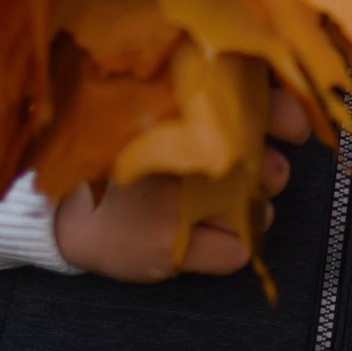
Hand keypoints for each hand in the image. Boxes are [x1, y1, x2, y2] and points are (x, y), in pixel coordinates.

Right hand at [52, 87, 311, 280]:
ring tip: (207, 202)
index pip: (265, 106)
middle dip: (268, 170)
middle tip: (240, 170)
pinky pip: (239, 253)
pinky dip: (229, 246)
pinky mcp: (174, 248)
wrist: (59, 208)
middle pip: (274, 168)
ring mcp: (184, 203)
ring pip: (260, 211)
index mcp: (186, 109)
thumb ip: (209, 97)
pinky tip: (200, 235)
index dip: (288, 116)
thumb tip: (277, 100)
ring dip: (246, 208)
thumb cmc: (116, 154)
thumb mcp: (157, 109)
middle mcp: (191, 153)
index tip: (292, 128)